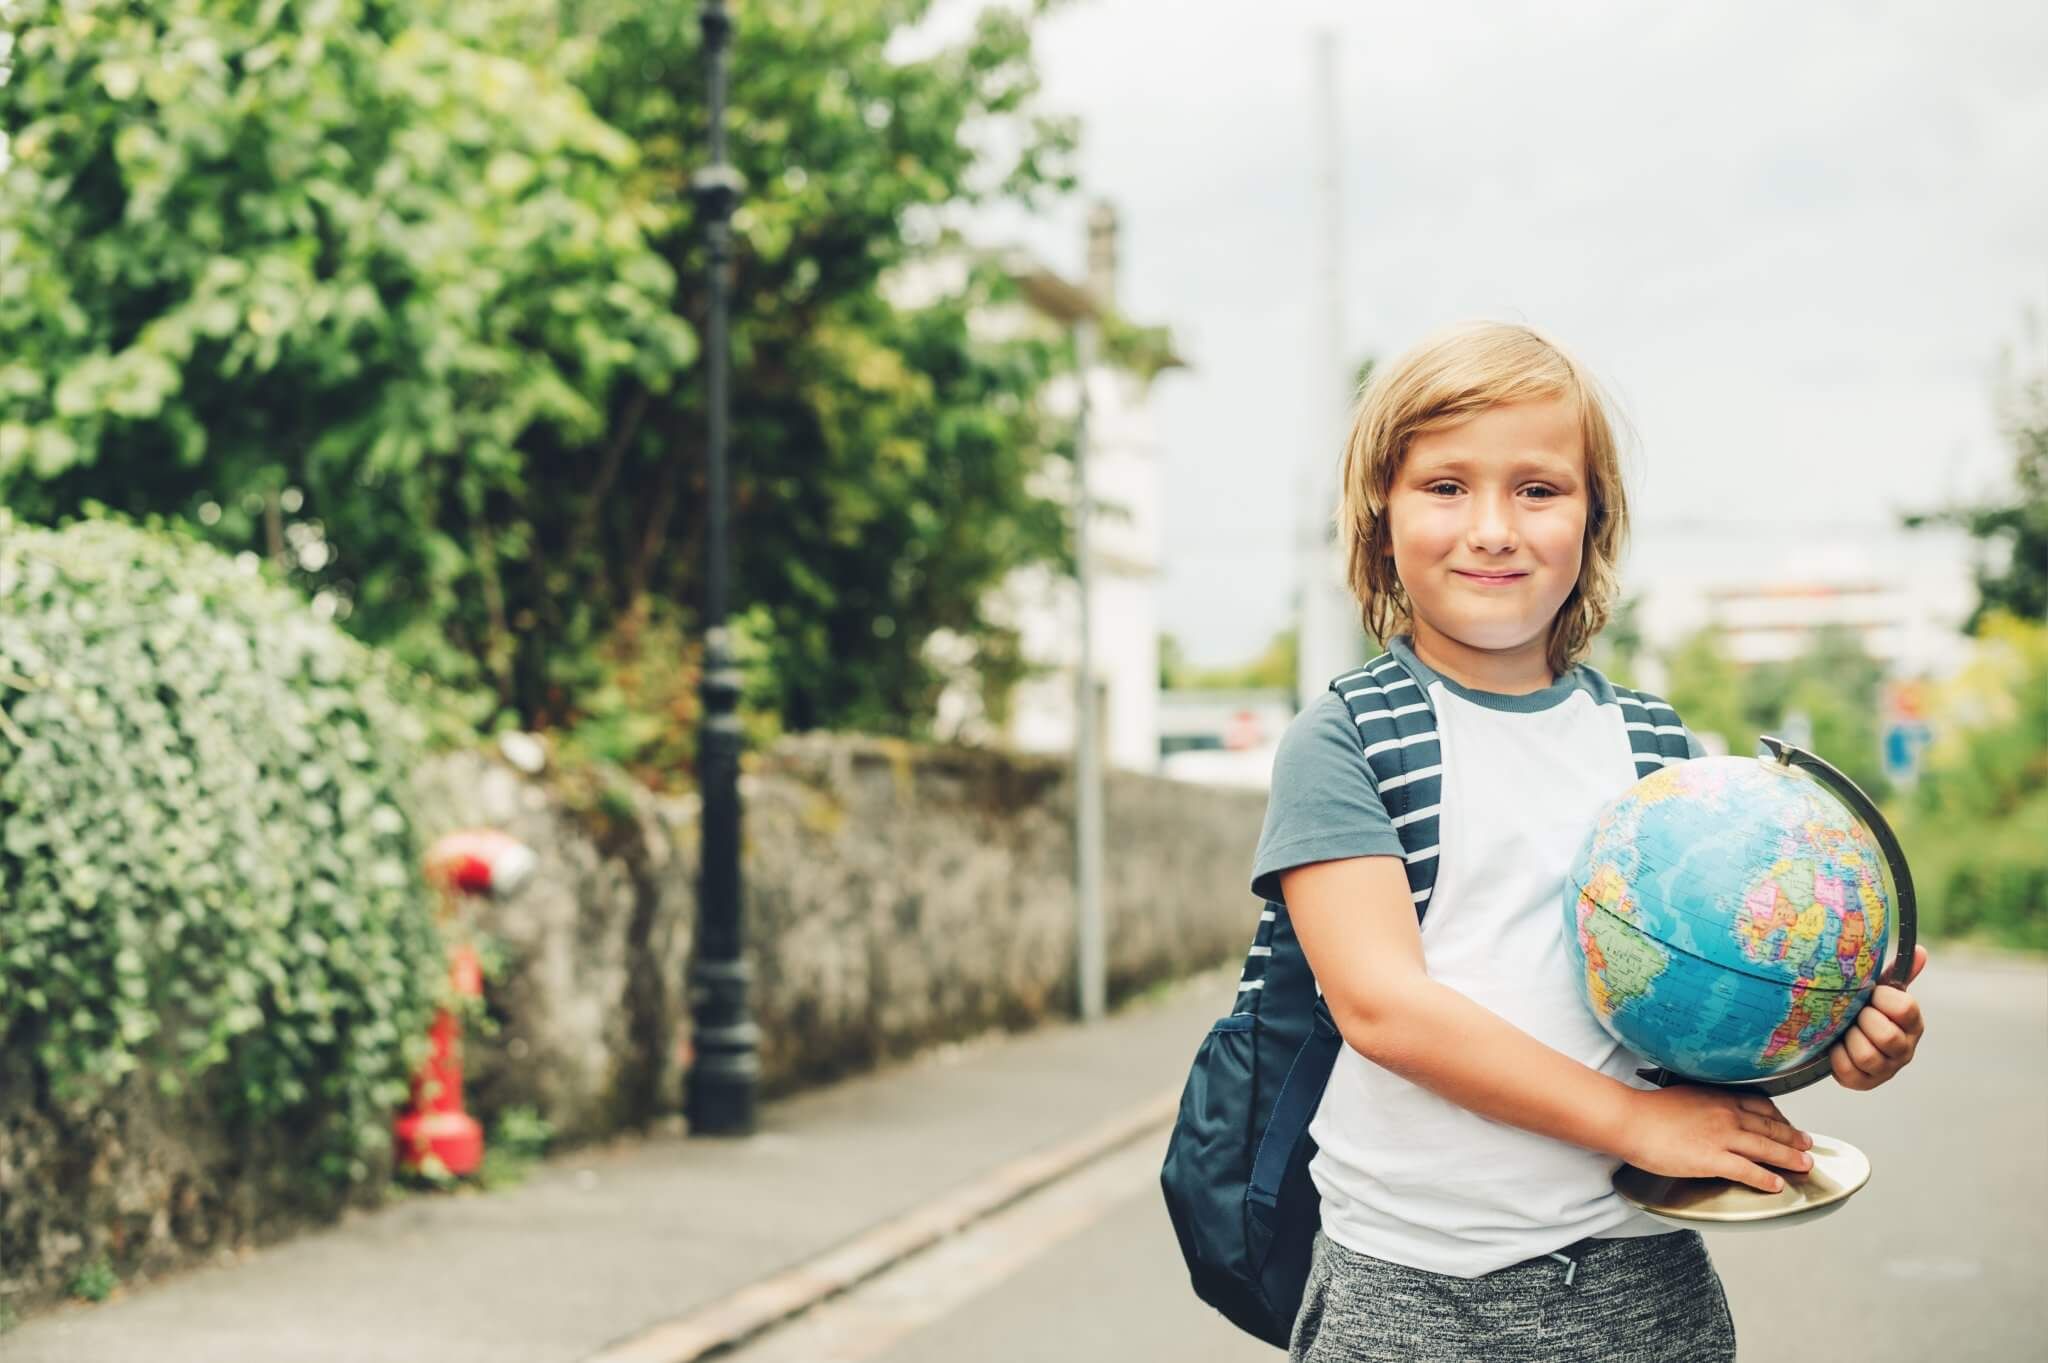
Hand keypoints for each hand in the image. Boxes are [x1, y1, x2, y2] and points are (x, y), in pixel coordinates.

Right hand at [1617, 1085, 1814, 1193]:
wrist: (1631, 1120)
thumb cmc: (1648, 1109)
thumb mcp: (1683, 1094)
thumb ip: (1703, 1102)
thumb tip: (1708, 1110)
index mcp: (1719, 1097)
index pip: (1760, 1105)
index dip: (1779, 1117)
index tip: (1788, 1124)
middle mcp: (1727, 1114)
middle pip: (1769, 1127)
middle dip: (1792, 1137)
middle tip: (1807, 1144)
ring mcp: (1722, 1137)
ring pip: (1766, 1148)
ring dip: (1789, 1158)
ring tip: (1804, 1165)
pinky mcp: (1713, 1159)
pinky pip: (1747, 1170)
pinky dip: (1765, 1178)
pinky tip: (1775, 1185)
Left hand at [1831, 944, 1927, 1090]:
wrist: (1837, 1033)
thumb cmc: (1862, 1006)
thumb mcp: (1878, 989)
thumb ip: (1896, 973)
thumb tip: (1921, 950)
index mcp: (1912, 1022)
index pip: (1905, 1008)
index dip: (1883, 999)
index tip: (1870, 993)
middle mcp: (1905, 1047)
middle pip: (1887, 1036)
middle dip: (1863, 1021)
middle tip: (1853, 1013)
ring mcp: (1887, 1068)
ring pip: (1868, 1056)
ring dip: (1849, 1039)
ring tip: (1843, 1030)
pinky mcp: (1865, 1082)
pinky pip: (1848, 1071)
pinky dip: (1836, 1057)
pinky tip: (1835, 1046)